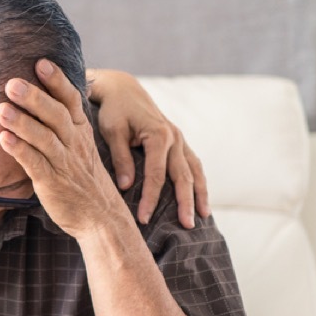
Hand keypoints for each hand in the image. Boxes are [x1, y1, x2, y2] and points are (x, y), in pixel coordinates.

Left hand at [0, 60, 126, 239]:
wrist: (100, 216)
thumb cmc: (82, 177)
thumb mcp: (78, 146)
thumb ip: (60, 124)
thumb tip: (38, 98)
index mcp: (80, 131)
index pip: (71, 100)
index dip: (57, 81)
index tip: (41, 62)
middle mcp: (74, 143)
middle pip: (55, 115)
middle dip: (34, 97)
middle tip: (11, 82)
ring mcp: (64, 163)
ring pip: (44, 138)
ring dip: (22, 123)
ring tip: (0, 108)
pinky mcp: (52, 183)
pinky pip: (35, 164)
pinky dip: (20, 151)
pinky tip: (3, 139)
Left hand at [88, 68, 209, 227]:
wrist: (123, 90)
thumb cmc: (114, 111)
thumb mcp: (112, 132)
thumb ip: (121, 159)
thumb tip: (127, 188)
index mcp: (159, 135)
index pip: (156, 174)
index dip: (150, 198)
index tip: (143, 219)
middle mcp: (175, 138)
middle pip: (183, 176)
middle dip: (185, 202)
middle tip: (186, 226)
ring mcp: (180, 140)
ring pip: (195, 171)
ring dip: (199, 194)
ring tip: (202, 217)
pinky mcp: (179, 142)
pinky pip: (193, 165)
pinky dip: (198, 182)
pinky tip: (200, 199)